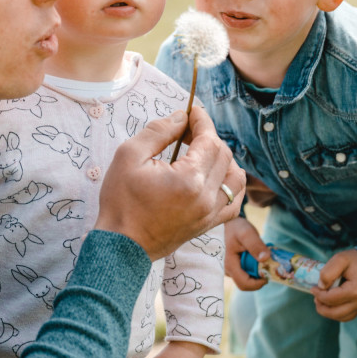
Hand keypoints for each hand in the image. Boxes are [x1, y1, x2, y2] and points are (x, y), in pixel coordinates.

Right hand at [94, 107, 245, 260]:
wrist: (120, 246)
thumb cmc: (120, 201)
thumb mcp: (129, 156)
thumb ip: (158, 131)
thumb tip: (181, 117)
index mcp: (189, 180)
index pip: (209, 140)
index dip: (203, 121)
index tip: (193, 111)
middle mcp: (207, 198)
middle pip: (224, 155)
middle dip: (208, 136)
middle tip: (186, 131)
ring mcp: (210, 214)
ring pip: (236, 178)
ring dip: (224, 159)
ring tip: (201, 153)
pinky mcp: (208, 225)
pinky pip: (234, 202)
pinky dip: (230, 185)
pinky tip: (215, 177)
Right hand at [224, 217, 268, 290]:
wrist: (225, 222)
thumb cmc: (235, 227)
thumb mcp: (246, 233)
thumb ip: (255, 245)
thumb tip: (266, 259)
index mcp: (229, 265)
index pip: (244, 284)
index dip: (258, 284)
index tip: (268, 275)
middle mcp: (227, 270)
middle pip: (246, 282)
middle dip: (258, 276)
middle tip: (267, 263)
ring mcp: (229, 269)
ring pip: (245, 277)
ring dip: (255, 270)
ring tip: (259, 256)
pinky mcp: (232, 266)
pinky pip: (243, 271)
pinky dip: (252, 266)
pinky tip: (254, 255)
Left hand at [312, 248, 356, 321]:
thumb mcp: (341, 259)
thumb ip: (328, 272)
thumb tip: (321, 286)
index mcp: (355, 291)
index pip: (331, 299)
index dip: (319, 294)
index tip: (313, 288)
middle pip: (335, 313)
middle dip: (322, 307)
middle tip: (315, 298)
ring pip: (342, 317)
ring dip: (329, 312)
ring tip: (321, 302)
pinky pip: (349, 315)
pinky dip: (338, 313)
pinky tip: (332, 304)